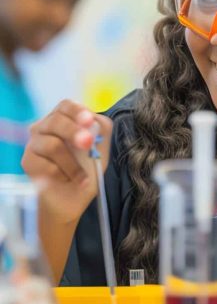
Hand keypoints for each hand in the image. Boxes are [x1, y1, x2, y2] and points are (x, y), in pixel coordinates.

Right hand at [21, 100, 112, 223]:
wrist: (74, 198)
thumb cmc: (87, 169)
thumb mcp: (101, 149)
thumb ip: (101, 132)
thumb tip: (94, 121)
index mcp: (65, 120)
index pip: (66, 106)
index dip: (77, 111)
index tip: (89, 120)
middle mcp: (46, 127)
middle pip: (56, 121)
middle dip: (75, 132)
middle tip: (88, 144)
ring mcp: (34, 143)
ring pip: (53, 145)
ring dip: (73, 165)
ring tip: (83, 178)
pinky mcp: (27, 162)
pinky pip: (46, 165)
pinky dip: (64, 175)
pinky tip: (68, 181)